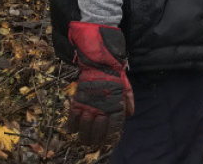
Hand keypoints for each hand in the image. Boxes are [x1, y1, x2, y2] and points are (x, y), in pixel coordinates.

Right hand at [67, 22, 134, 147]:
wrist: (99, 59)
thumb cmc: (114, 72)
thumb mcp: (126, 85)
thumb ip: (129, 100)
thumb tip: (130, 114)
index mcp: (116, 105)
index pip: (114, 127)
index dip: (112, 136)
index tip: (110, 142)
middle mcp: (102, 107)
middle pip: (98, 131)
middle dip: (96, 140)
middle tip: (95, 144)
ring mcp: (89, 104)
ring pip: (85, 127)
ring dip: (84, 136)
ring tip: (84, 141)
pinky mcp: (78, 99)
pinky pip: (73, 116)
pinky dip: (72, 125)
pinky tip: (73, 130)